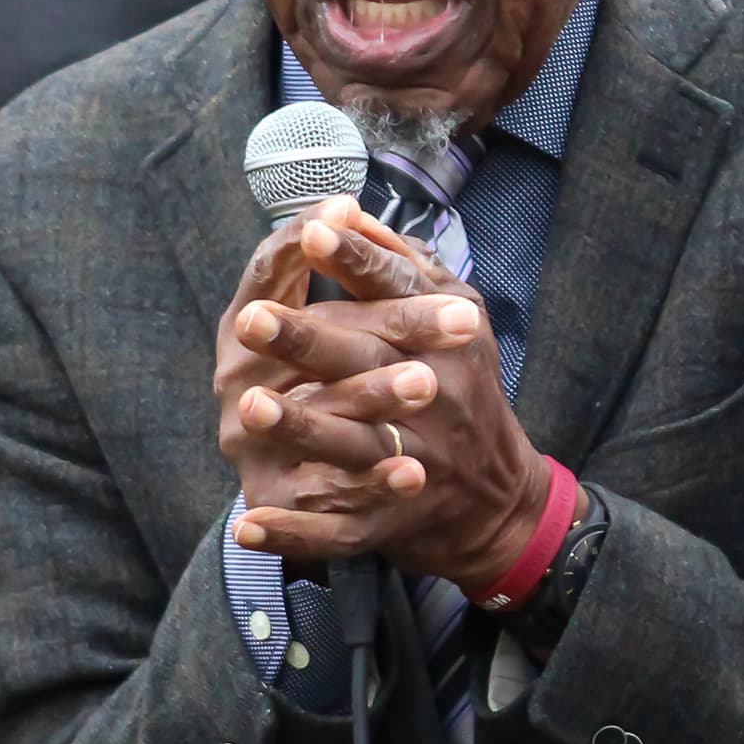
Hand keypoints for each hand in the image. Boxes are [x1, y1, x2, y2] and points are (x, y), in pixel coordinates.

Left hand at [219, 198, 549, 592]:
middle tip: (251, 317)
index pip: (397, 291)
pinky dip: (293, 533)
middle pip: (365, 362)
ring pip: (352, 443)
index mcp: (450, 336)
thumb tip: (346, 210)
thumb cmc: (462, 385)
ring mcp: (416, 460)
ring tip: (251, 406)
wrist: (495, 498)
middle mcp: (437, 396)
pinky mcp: (391, 517)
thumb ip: (401, 265)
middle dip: (308, 339)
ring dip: (301, 427)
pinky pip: (338, 530)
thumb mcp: (455, 315)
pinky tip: (248, 523)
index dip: (356, 261)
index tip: (315, 230)